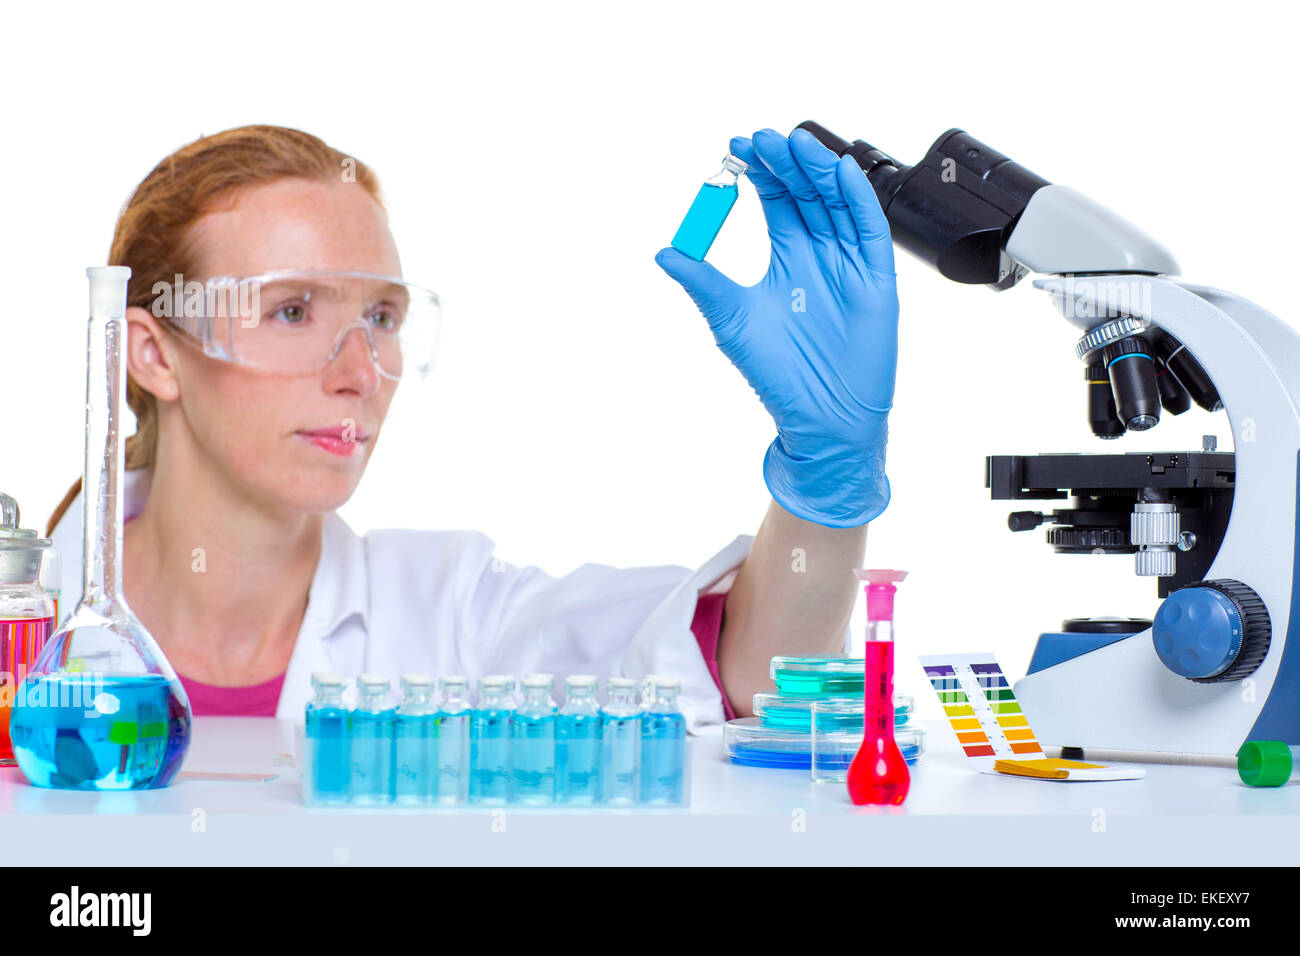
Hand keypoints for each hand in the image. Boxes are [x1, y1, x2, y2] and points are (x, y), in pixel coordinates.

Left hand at [656, 127, 898, 526]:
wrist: (821, 417)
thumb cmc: (778, 374)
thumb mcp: (730, 320)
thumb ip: (702, 283)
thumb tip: (664, 253)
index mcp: (788, 256)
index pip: (776, 199)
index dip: (760, 171)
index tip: (736, 148)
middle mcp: (820, 252)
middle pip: (807, 191)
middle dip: (787, 162)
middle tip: (763, 138)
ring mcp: (849, 262)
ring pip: (836, 202)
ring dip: (818, 170)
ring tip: (796, 143)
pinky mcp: (875, 279)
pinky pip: (868, 230)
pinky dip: (856, 199)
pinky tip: (839, 172)